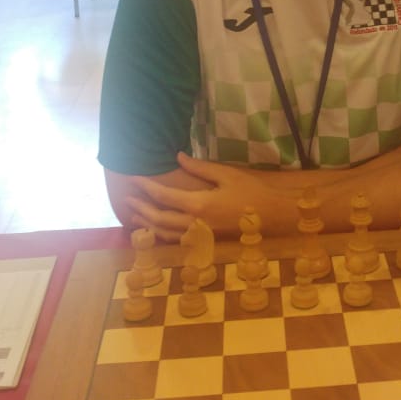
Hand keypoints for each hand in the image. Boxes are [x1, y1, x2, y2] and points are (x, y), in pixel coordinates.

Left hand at [122, 153, 299, 240]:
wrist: (272, 218)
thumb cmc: (252, 193)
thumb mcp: (226, 174)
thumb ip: (199, 167)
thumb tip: (178, 156)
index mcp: (199, 205)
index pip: (164, 196)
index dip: (146, 187)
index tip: (134, 178)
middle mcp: (195, 224)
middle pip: (159, 218)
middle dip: (141, 208)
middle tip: (127, 198)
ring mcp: (200, 237)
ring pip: (165, 233)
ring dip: (148, 224)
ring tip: (135, 214)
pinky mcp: (205, 243)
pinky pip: (177, 241)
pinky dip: (162, 235)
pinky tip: (156, 229)